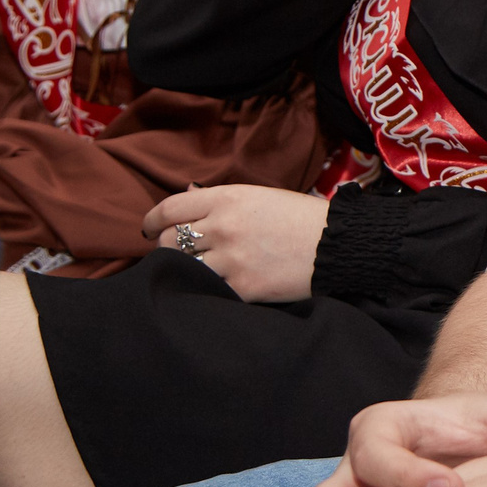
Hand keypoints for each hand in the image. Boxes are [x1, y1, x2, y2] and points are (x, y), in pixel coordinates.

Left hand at [140, 185, 329, 301]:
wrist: (338, 245)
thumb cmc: (302, 217)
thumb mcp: (261, 197)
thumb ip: (222, 201)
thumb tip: (188, 198)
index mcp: (227, 198)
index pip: (170, 209)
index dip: (151, 220)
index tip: (148, 229)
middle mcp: (223, 227)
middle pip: (168, 240)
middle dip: (164, 247)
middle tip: (171, 252)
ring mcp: (230, 260)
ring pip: (183, 267)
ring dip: (182, 269)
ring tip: (190, 270)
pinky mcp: (241, 287)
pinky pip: (207, 290)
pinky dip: (205, 289)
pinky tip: (210, 288)